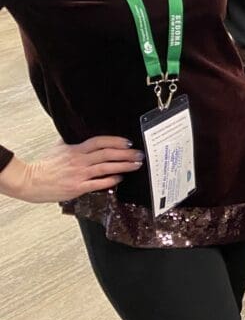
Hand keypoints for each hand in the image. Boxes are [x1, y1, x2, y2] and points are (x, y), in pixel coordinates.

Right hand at [0, 137, 143, 202]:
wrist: (31, 181)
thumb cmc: (45, 165)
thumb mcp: (59, 147)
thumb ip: (73, 140)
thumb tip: (81, 131)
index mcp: (75, 149)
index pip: (99, 142)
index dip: (115, 141)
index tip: (128, 142)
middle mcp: (79, 160)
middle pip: (107, 154)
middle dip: (126, 153)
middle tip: (139, 154)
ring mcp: (79, 174)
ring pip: (105, 168)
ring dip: (123, 166)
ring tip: (136, 165)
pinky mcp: (77, 187)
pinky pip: (97, 183)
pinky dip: (110, 180)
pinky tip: (119, 178)